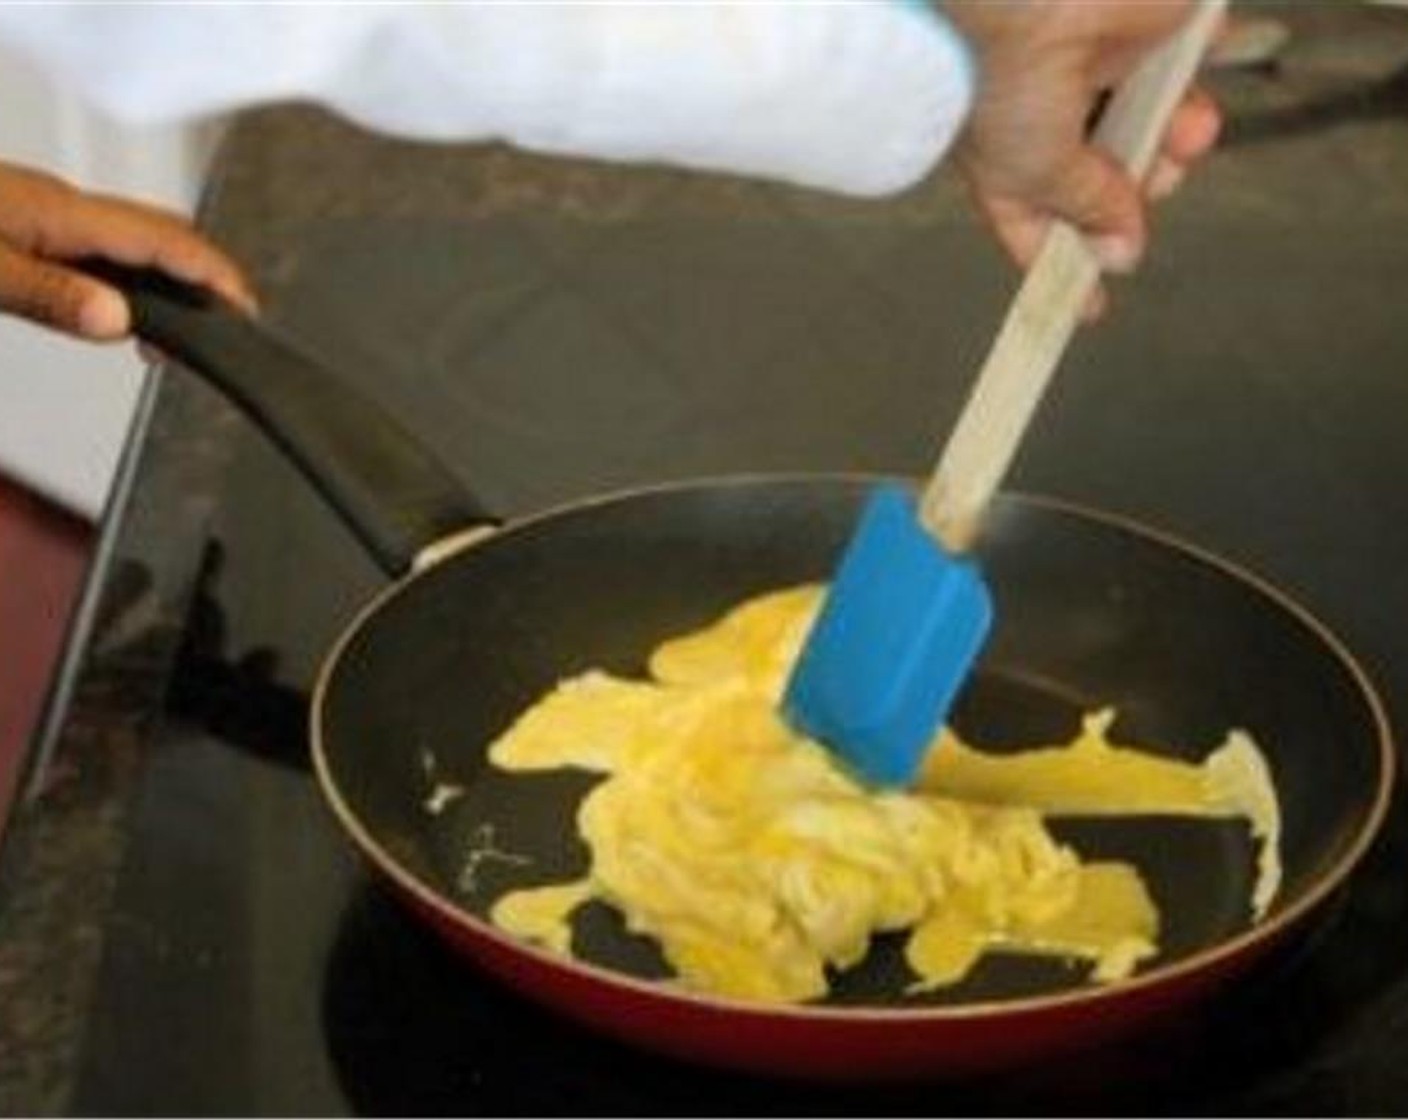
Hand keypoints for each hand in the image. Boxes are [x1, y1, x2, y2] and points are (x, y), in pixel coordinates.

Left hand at [0, 161, 255, 339]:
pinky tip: (117, 303)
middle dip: (205, 276)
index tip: (246, 310)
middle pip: (162, 232)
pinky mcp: (27, 216)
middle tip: (226, 323)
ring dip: (166, 278)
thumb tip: (116, 320)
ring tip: (174, 332)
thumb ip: (49, 296)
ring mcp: (44, 207)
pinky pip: (101, 243)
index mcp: (58, 211)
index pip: (164, 239)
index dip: (217, 275)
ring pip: (133, 238)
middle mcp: (58, 203)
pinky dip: (130, 275)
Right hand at [943, 2, 1222, 316]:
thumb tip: (1119, 249)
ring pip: (1159, 124)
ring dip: (1177, 145)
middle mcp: (1054, 111)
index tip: (1092, 306)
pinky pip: (1195, 59)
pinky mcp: (1150, 25)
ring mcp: (1104, 65)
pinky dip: (1201, 81)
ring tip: (1179, 137)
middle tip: (1138, 191)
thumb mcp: (1031, 174)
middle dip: (1135, 195)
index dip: (1068, 266)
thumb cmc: (994, 75)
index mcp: (1010, 154)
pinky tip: (1193, 97)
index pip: (1043, 222)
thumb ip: (1084, 209)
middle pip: (1110, 176)